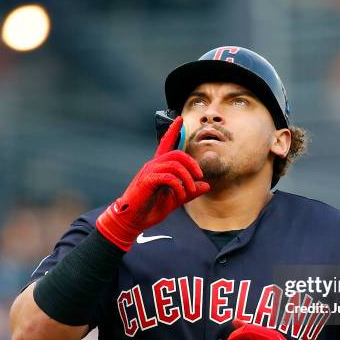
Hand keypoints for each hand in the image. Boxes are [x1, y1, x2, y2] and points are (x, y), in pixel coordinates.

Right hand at [96, 116, 209, 250]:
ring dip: (187, 179)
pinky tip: (180, 195)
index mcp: (158, 168)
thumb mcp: (175, 200)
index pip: (165, 144)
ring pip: (175, 165)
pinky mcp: (147, 181)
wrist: (132, 221)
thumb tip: (207, 185)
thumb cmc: (149, 210)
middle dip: (192, 164)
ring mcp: (149, 172)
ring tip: (190, 191)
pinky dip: (179, 186)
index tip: (178, 118)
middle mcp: (153, 166)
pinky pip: (168, 177)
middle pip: (177, 154)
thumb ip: (190, 192)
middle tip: (199, 178)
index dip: (172, 131)